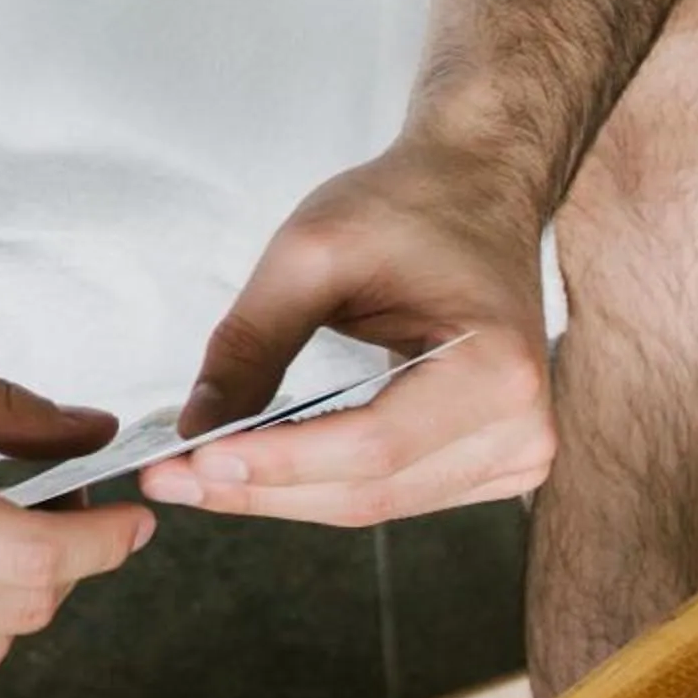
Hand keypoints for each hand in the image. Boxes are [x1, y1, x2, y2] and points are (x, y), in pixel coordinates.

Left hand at [143, 137, 554, 524]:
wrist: (479, 193)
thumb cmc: (411, 208)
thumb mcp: (313, 254)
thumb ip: (251, 344)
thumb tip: (195, 428)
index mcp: (497, 371)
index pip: (372, 447)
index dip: (277, 463)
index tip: (191, 463)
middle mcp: (522, 428)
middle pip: (372, 490)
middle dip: (265, 488)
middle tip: (175, 481)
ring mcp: (518, 453)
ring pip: (379, 504)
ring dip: (288, 494)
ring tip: (206, 476)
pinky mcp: (498, 462)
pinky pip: (398, 494)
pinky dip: (327, 484)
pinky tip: (272, 467)